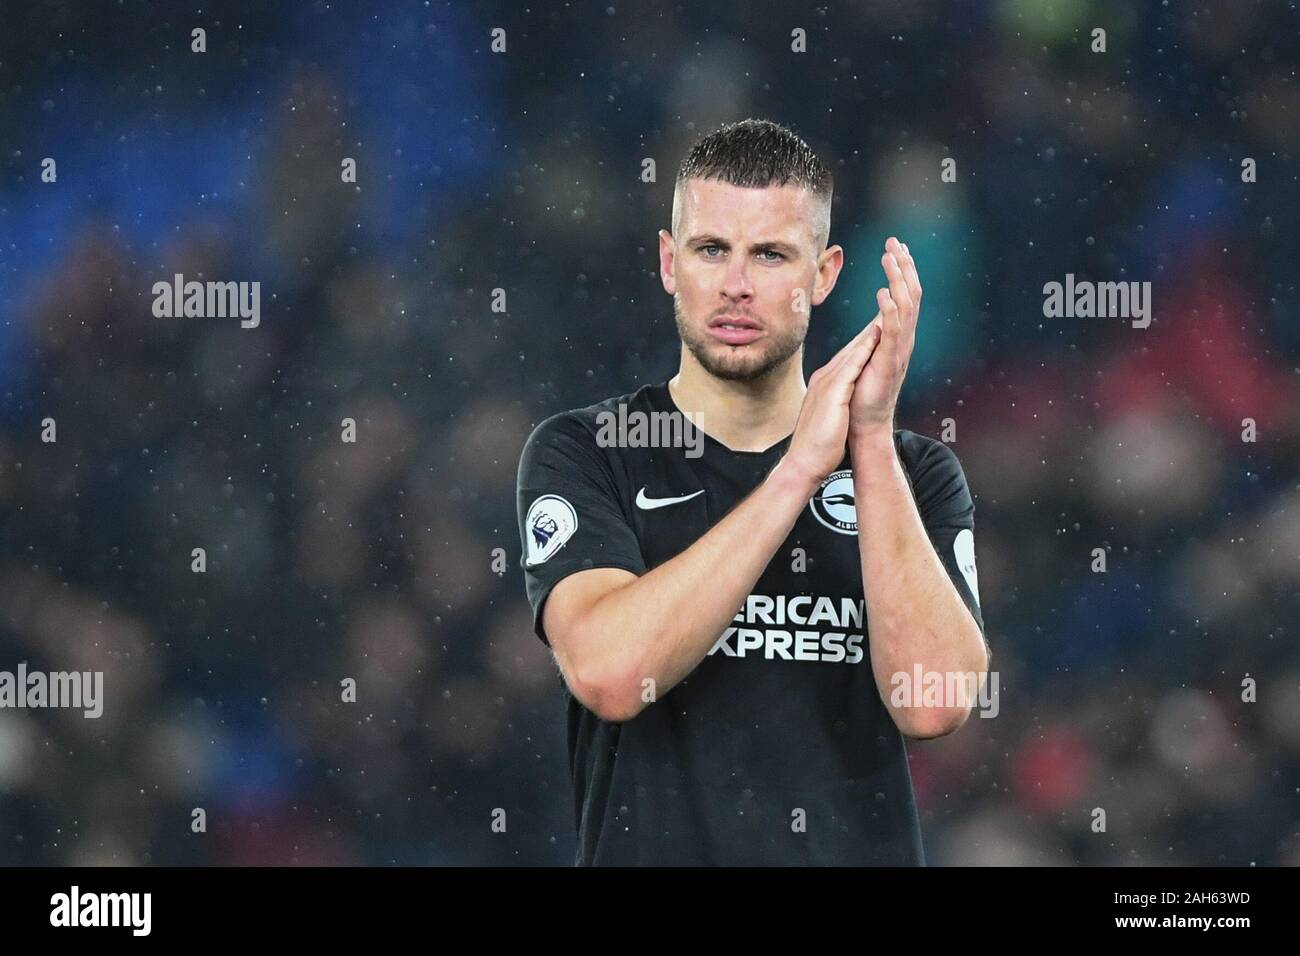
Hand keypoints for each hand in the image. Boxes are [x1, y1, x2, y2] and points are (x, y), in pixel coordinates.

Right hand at [784, 315, 883, 485]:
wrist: (803, 464)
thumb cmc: (816, 448)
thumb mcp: (828, 419)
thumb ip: (835, 405)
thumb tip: (841, 403)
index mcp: (825, 385)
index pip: (848, 358)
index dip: (865, 341)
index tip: (880, 326)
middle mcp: (825, 379)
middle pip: (851, 348)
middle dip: (869, 329)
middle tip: (887, 305)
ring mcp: (828, 384)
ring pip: (852, 351)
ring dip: (869, 331)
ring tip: (886, 311)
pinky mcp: (833, 393)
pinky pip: (852, 365)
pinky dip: (864, 349)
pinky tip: (877, 336)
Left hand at [849, 237, 920, 436]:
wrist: (862, 424)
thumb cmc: (861, 392)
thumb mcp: (868, 356)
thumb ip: (874, 338)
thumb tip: (876, 321)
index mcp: (897, 335)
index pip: (904, 294)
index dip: (902, 270)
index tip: (895, 246)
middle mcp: (903, 339)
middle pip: (911, 293)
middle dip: (903, 266)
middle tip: (894, 241)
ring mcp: (899, 350)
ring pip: (906, 306)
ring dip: (898, 279)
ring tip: (890, 257)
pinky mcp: (890, 363)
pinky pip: (893, 332)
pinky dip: (890, 311)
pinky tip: (883, 293)